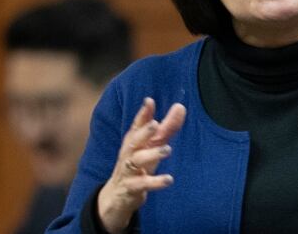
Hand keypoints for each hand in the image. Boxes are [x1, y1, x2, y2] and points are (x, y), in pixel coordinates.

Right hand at [97, 97, 185, 232]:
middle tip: (155, 124)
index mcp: (134, 141)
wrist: (117, 196)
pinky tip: (169, 179)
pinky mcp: (131, 187)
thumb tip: (180, 106)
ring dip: (152, 154)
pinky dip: (155, 182)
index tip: (149, 101)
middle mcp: (129, 153)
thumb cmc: (138, 164)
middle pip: (134, 140)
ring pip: (137, 160)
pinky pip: (143, 184)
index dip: (143, 114)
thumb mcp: (152, 146)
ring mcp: (128, 170)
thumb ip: (167, 128)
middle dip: (144, 132)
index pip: (137, 125)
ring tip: (168, 149)